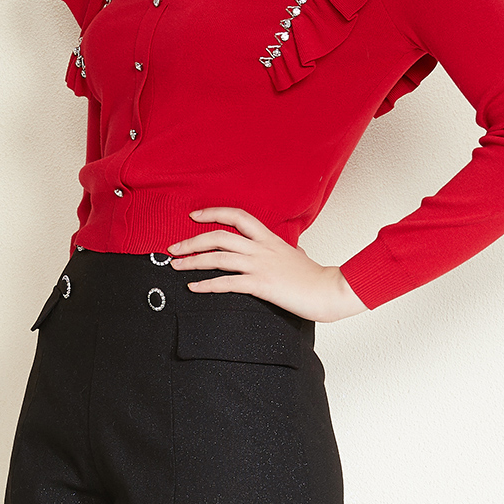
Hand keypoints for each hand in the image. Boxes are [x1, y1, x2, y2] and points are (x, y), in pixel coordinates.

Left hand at [167, 206, 368, 322]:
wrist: (329, 290)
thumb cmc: (316, 276)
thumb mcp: (300, 255)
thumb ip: (290, 250)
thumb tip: (295, 249)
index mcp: (269, 238)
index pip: (237, 216)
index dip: (213, 213)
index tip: (194, 216)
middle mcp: (261, 248)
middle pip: (219, 236)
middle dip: (192, 240)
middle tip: (174, 247)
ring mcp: (260, 265)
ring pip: (218, 258)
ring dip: (192, 261)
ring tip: (176, 266)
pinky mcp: (260, 285)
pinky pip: (227, 283)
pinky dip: (207, 285)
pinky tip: (194, 287)